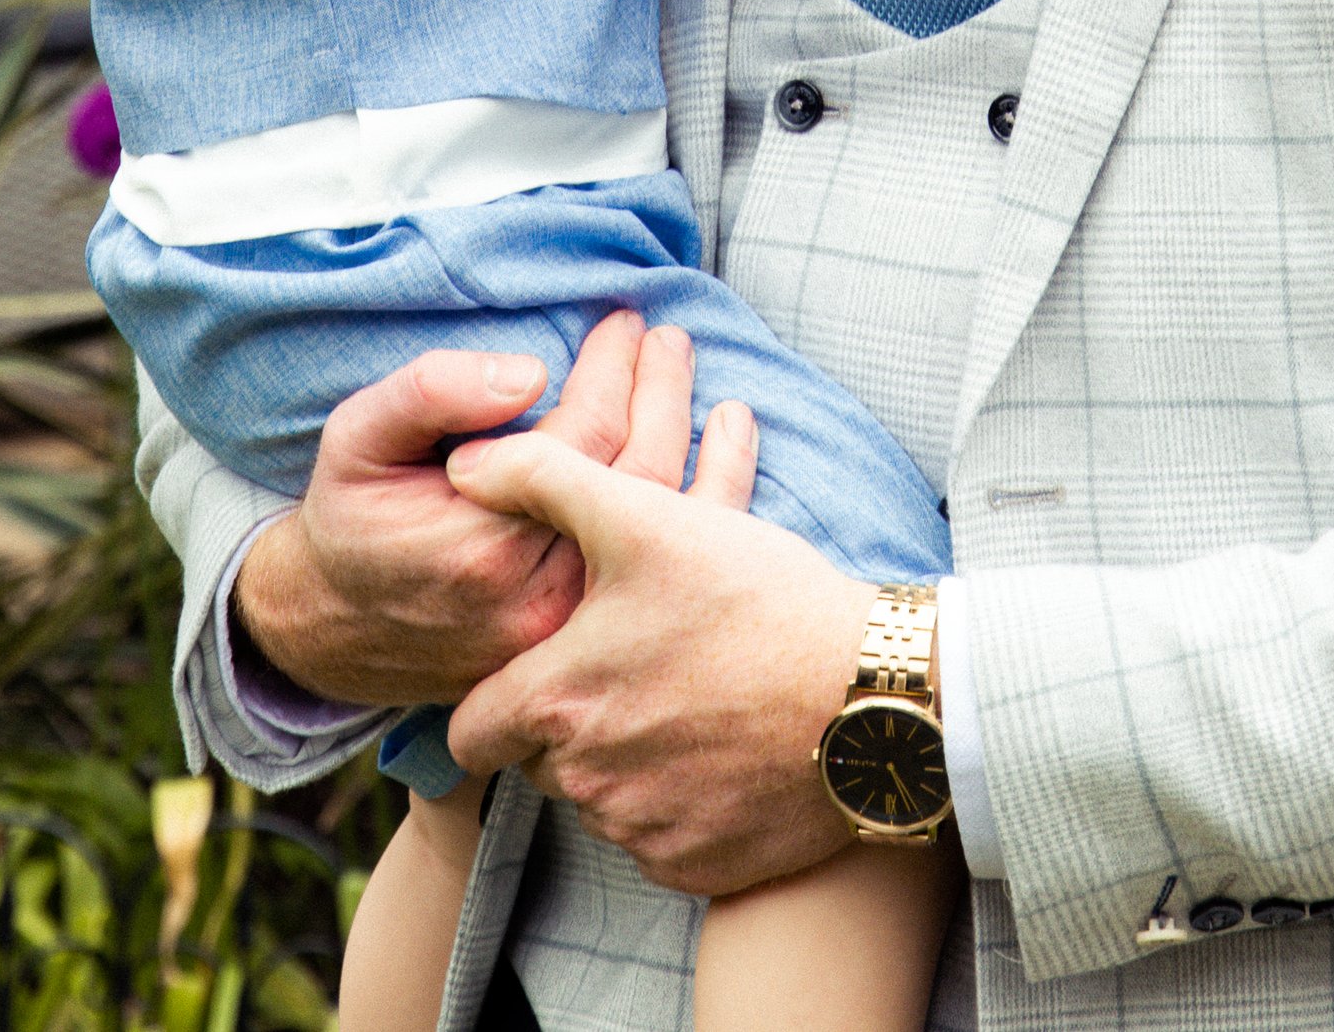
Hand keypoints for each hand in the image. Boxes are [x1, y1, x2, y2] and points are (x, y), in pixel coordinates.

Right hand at [233, 312, 754, 709]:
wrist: (331, 627)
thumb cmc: (350, 516)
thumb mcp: (358, 435)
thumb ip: (433, 392)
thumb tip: (528, 371)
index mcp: (488, 541)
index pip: (588, 435)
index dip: (614, 369)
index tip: (624, 321)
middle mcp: (539, 596)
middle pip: (639, 479)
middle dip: (661, 395)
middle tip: (668, 339)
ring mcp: (566, 632)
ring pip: (659, 530)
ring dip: (685, 444)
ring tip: (686, 380)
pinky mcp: (578, 649)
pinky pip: (649, 571)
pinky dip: (690, 506)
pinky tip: (709, 457)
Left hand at [443, 432, 874, 896]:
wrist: (868, 694)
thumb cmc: (755, 598)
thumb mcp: (646, 516)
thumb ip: (544, 479)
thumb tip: (465, 464)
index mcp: (559, 704)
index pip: (470, 731)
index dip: (492, 697)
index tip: (537, 671)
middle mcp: (587, 785)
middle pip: (539, 762)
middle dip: (568, 722)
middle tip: (634, 665)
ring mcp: (643, 834)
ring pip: (599, 800)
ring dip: (623, 759)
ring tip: (687, 695)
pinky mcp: (696, 869)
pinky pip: (657, 838)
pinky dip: (676, 801)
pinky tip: (721, 745)